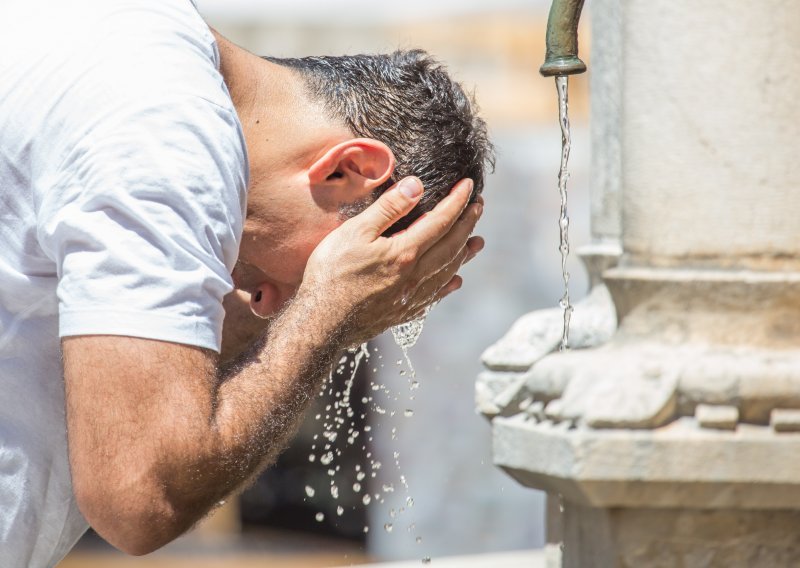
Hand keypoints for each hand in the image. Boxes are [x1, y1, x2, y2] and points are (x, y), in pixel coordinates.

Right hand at [300, 176, 483, 344]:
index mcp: (406, 252)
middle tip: (479, 207)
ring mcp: (411, 297)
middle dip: (467, 223)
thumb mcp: (355, 232)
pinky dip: (448, 284)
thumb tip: (417, 186)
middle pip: (452, 245)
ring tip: (477, 243)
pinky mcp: (402, 313)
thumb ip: (388, 209)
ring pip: (448, 271)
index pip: (441, 221)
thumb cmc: (332, 274)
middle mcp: (416, 276)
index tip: (469, 185)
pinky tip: (454, 281)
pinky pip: (435, 296)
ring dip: (464, 253)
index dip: (457, 201)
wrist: (321, 323)